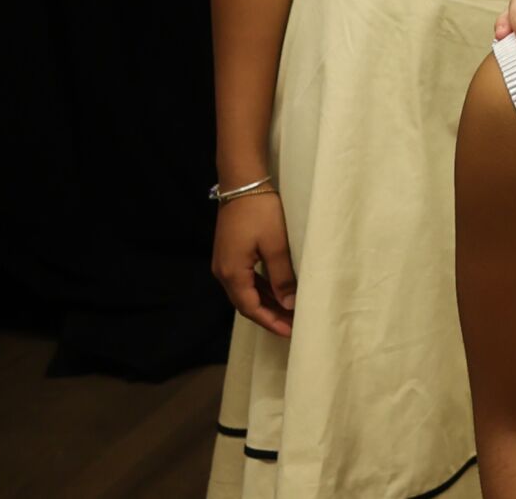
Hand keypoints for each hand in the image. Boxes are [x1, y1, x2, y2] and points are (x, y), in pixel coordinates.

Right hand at [211, 193, 295, 336]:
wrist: (242, 184)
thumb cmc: (260, 212)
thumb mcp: (276, 245)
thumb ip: (281, 277)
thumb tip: (288, 304)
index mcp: (231, 273)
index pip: (250, 308)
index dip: (270, 322)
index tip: (290, 332)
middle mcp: (223, 272)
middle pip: (246, 303)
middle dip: (269, 316)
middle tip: (293, 326)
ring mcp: (225, 263)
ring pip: (247, 291)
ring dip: (267, 303)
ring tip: (289, 313)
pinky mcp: (230, 254)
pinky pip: (246, 279)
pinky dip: (262, 289)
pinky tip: (278, 293)